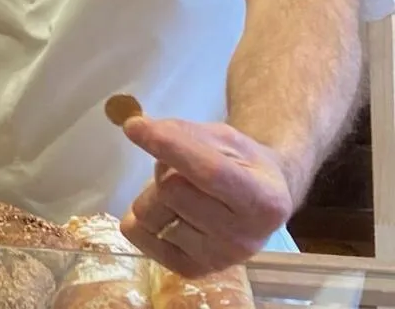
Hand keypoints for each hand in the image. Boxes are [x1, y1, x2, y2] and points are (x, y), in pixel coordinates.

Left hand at [119, 115, 292, 277]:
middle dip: (165, 168)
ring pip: (150, 212)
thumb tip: (139, 129)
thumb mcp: (225, 138)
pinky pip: (139, 235)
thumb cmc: (241, 164)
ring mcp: (216, 259)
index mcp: (262, 198)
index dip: (170, 146)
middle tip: (182, 168)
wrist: (260, 203)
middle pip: (171, 190)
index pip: (209, 171)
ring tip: (181, 191)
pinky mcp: (191, 270)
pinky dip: (141, 217)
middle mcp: (243, 238)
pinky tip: (166, 211)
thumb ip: (187, 133)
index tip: (134, 126)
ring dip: (153, 192)